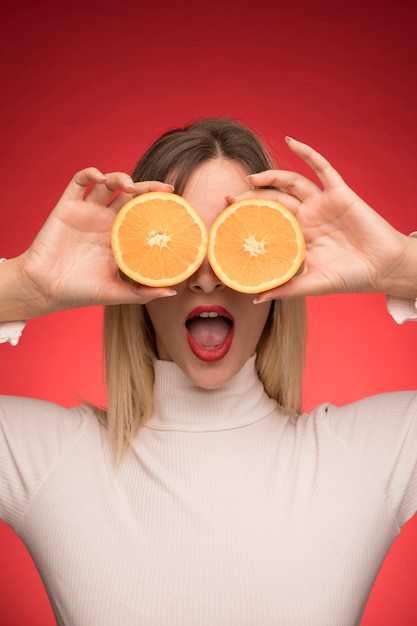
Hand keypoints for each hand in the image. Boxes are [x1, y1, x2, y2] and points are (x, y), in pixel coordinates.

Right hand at [14, 168, 176, 316]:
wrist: (45, 290)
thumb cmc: (80, 292)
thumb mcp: (116, 293)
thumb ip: (143, 292)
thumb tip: (173, 291)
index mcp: (119, 238)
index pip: (143, 215)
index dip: (158, 207)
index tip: (176, 204)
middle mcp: (105, 221)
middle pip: (130, 196)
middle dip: (147, 188)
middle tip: (164, 190)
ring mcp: (87, 212)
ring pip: (107, 184)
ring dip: (120, 178)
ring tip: (130, 186)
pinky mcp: (67, 207)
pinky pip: (78, 182)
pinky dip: (90, 173)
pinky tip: (100, 177)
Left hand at [232, 138, 412, 300]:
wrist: (383, 269)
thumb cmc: (350, 277)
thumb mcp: (312, 284)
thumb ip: (285, 288)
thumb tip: (255, 297)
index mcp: (299, 236)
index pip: (267, 222)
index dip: (248, 219)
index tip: (226, 220)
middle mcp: (307, 216)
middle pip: (274, 200)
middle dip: (251, 198)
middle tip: (229, 199)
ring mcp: (322, 203)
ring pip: (292, 183)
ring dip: (271, 177)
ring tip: (251, 178)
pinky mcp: (339, 193)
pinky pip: (322, 168)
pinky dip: (307, 154)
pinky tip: (292, 142)